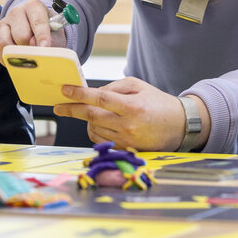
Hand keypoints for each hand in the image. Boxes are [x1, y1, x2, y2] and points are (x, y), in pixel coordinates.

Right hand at [0, 0, 65, 63]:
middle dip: (30, 47)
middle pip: (22, 35)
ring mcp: (4, 22)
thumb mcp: (56, 34)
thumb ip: (52, 40)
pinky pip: (0, 50)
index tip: (45, 47)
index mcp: (34, 6)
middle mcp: (17, 11)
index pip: (38, 21)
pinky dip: (9, 57)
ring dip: (18, 52)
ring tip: (27, 53)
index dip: (42, 36)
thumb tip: (37, 47)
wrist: (36, 32)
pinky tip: (18, 56)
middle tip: (37, 51)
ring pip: (7, 42)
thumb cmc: (48, 33)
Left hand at [53, 77, 206, 150]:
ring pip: (93, 129)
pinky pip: (100, 140)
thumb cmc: (157, 102)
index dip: (79, 95)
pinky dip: (95, 130)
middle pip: (91, 117)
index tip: (65, 90)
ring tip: (91, 111)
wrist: (179, 126)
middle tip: (59, 106)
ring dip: (86, 120)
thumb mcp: (138, 86)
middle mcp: (128, 126)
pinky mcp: (124, 151)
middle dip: (72, 110)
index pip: (99, 99)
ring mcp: (126, 141)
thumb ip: (113, 88)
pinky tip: (100, 123)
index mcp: (132, 106)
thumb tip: (91, 94)